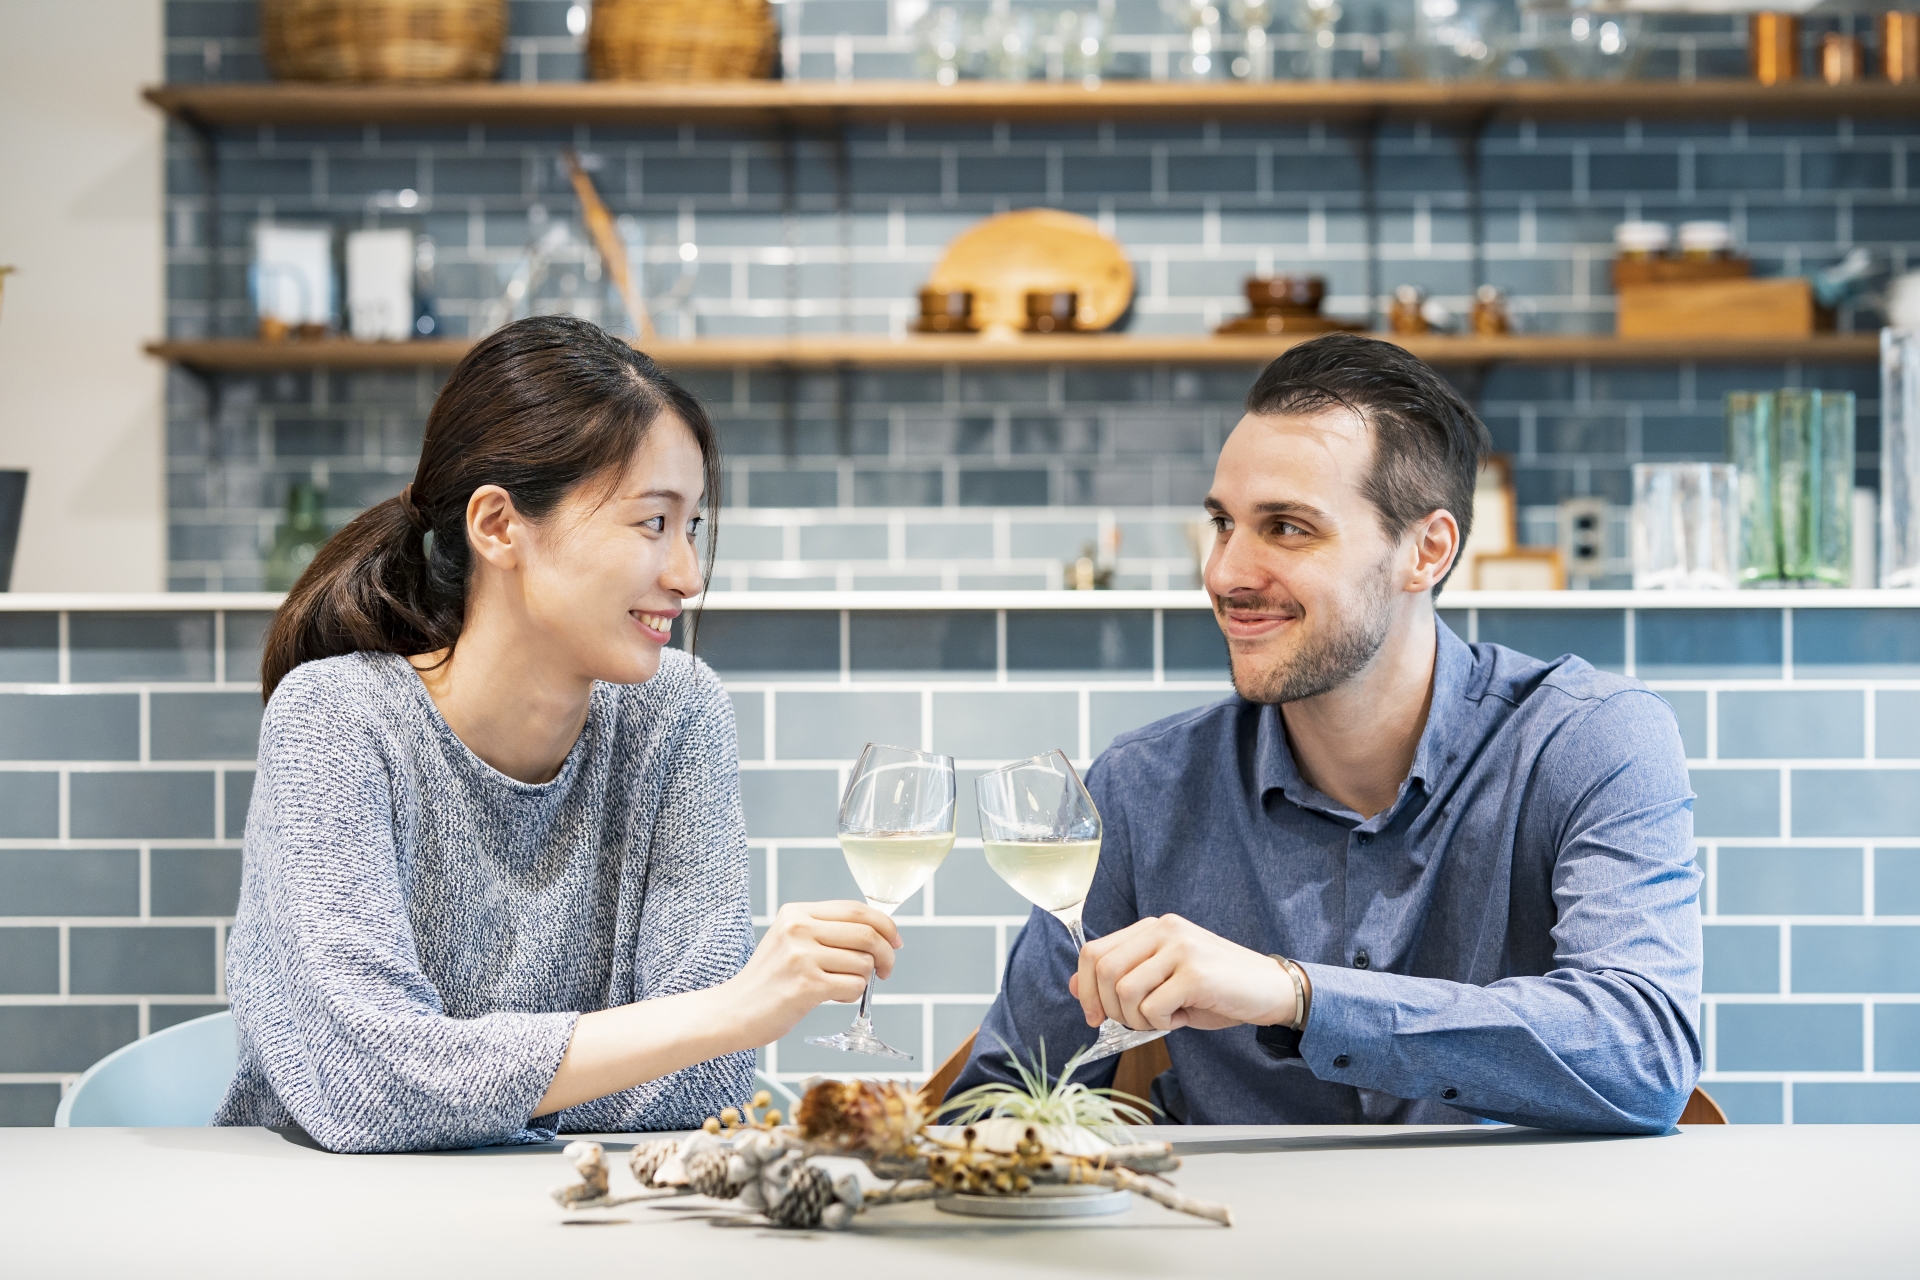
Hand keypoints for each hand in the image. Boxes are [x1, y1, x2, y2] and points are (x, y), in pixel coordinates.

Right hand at [721, 901, 901, 1046]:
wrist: (733, 1011)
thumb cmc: (768, 980)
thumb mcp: (790, 940)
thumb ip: (825, 931)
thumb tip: (879, 934)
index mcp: (797, 913)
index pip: (856, 909)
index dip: (885, 925)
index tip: (895, 941)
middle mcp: (799, 929)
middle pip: (867, 934)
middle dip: (887, 954)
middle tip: (886, 971)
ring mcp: (802, 957)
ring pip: (864, 963)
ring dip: (863, 979)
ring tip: (839, 987)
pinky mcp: (807, 985)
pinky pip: (854, 987)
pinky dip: (852, 995)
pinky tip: (832, 997)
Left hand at [1068, 914, 1293, 1032]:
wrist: (1270, 990)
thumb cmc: (1216, 989)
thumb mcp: (1162, 980)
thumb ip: (1123, 977)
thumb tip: (1075, 986)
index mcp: (1152, 927)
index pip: (1094, 951)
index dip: (1085, 988)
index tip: (1093, 1015)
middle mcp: (1164, 929)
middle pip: (1104, 969)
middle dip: (1108, 1007)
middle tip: (1130, 1023)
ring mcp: (1180, 948)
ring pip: (1125, 991)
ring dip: (1136, 1018)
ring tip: (1161, 1019)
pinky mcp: (1195, 973)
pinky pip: (1154, 1007)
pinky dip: (1160, 1023)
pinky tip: (1180, 1018)